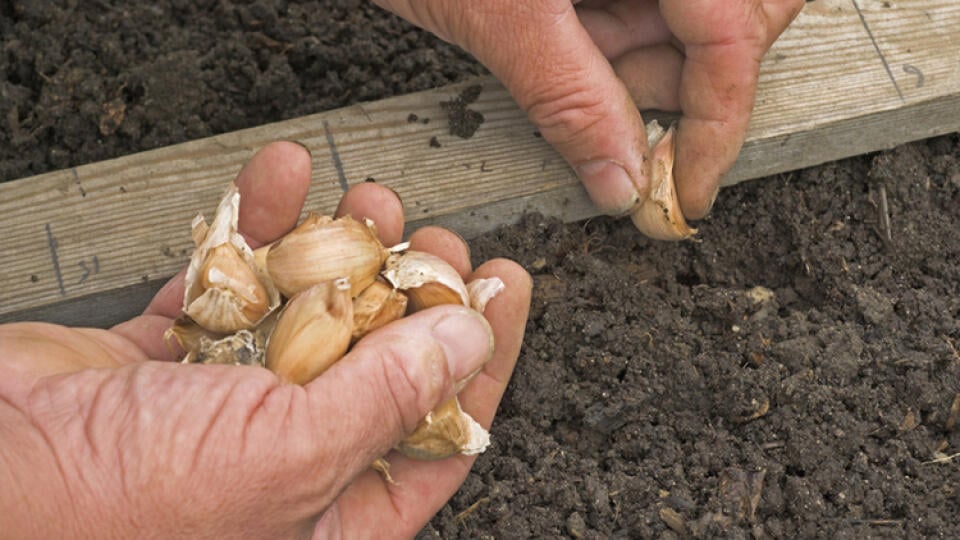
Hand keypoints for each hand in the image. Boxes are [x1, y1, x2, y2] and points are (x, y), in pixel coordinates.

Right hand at [0, 142, 531, 537]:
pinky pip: (234, 274)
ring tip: (374, 203)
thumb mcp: (286, 458)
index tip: (506, 290)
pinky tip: (283, 179)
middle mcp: (284, 457)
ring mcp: (227, 400)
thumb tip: (467, 344)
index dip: (482, 361)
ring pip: (309, 307)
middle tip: (437, 242)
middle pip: (379, 361)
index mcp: (328, 512)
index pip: (437, 434)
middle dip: (412, 292)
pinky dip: (257, 222)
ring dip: (342, 246)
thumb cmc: (115, 512)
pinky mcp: (172, 348)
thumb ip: (386, 400)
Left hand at [376, 0, 803, 219]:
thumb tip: (623, 179)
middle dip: (681, 79)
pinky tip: (565, 27)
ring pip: (696, 12)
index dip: (718, 121)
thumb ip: (569, 97)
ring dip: (638, 54)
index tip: (687, 190)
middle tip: (612, 110)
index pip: (734, 32)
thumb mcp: (493, 10)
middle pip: (738, 17)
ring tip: (563, 49)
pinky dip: (613, 29)